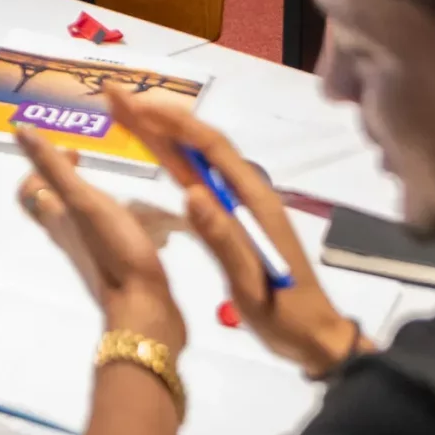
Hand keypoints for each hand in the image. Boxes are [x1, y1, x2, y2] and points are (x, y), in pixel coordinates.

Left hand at [15, 128, 187, 351]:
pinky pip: (108, 236)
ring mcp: (91, 254)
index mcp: (56, 219)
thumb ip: (54, 168)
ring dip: (96, 199)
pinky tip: (147, 219)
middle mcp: (67, 237)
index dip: (41, 165)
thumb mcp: (83, 202)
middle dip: (71, 178)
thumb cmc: (113, 251)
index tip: (75, 152)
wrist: (145, 310)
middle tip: (95, 166)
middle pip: (54, 204)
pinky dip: (120, 220)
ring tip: (124, 189)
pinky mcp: (116, 266)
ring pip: (81, 221)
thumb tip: (20, 132)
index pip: (28, 191)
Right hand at [105, 89, 364, 375]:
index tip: (135, 103)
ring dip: (164, 133)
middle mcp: (248, 194)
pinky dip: (175, 160)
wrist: (316, 337)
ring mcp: (243, 206)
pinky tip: (158, 155)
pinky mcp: (236, 219)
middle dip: (160, 116)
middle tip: (118, 96)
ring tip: (128, 113)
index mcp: (253, 202)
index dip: (173, 122)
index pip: (210, 148)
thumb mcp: (251, 284)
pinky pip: (201, 179)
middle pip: (201, 144)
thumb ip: (222, 238)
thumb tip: (190, 192)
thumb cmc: (284, 313)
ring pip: (198, 159)